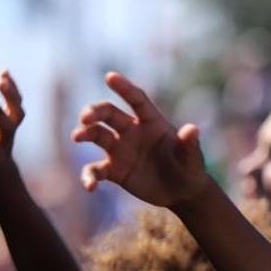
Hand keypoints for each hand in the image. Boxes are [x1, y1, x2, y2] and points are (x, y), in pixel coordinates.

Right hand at [0, 71, 24, 189]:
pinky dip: (13, 88)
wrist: (2, 172)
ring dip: (12, 96)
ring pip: (18, 113)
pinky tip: (5, 72)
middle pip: (8, 127)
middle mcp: (4, 141)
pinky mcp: (13, 120)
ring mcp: (11, 130)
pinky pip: (17, 103)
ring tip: (1, 79)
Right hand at [71, 72, 208, 209]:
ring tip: (77, 137)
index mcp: (152, 122)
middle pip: (109, 114)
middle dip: (94, 112)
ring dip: (85, 133)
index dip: (124, 88)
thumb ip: (190, 145)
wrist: (182, 193)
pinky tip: (90, 187)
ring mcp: (121, 150)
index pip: (136, 100)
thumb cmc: (189, 169)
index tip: (110, 76)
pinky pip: (96, 171)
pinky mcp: (114, 170)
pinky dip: (89, 177)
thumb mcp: (193, 159)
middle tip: (85, 118)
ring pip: (97, 135)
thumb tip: (192, 129)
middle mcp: (132, 131)